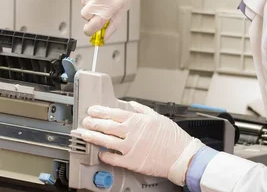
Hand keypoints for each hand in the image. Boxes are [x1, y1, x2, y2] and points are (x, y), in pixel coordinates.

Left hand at [78, 101, 205, 185]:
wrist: (182, 156)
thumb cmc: (172, 137)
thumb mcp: (157, 117)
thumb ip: (142, 109)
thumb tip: (130, 104)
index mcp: (137, 120)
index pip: (113, 113)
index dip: (100, 111)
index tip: (92, 110)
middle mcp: (132, 132)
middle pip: (107, 126)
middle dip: (93, 123)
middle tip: (85, 121)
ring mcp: (130, 148)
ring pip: (106, 141)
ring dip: (94, 137)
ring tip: (85, 135)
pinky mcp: (132, 162)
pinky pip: (113, 158)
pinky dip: (105, 155)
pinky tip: (100, 153)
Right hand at [81, 0, 158, 38]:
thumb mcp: (124, 7)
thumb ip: (113, 24)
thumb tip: (104, 37)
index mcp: (109, 5)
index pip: (90, 26)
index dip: (90, 30)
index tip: (92, 30)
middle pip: (84, 15)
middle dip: (91, 15)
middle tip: (101, 9)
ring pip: (84, 2)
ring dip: (92, 2)